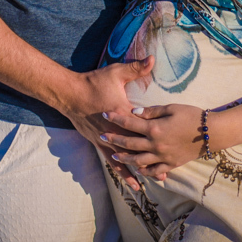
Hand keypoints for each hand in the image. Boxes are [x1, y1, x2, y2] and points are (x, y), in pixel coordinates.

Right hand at [56, 57, 153, 190]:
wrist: (70, 94)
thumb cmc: (93, 82)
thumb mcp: (115, 73)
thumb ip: (135, 68)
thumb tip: (152, 59)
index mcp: (123, 114)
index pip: (142, 127)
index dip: (156, 136)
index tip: (171, 145)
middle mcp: (115, 130)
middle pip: (136, 148)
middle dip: (152, 160)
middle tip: (166, 173)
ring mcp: (105, 138)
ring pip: (125, 159)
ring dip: (138, 170)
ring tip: (152, 181)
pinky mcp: (98, 143)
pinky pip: (111, 160)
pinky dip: (121, 171)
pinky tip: (128, 182)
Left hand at [100, 103, 205, 181]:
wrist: (211, 133)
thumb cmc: (191, 115)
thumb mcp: (171, 108)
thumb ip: (152, 111)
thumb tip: (135, 112)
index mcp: (155, 128)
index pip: (130, 123)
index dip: (116, 118)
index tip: (105, 114)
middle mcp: (156, 145)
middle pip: (130, 143)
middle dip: (114, 139)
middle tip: (101, 135)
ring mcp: (163, 156)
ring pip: (139, 160)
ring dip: (125, 159)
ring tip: (114, 156)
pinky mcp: (171, 164)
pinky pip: (154, 171)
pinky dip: (145, 171)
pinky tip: (138, 170)